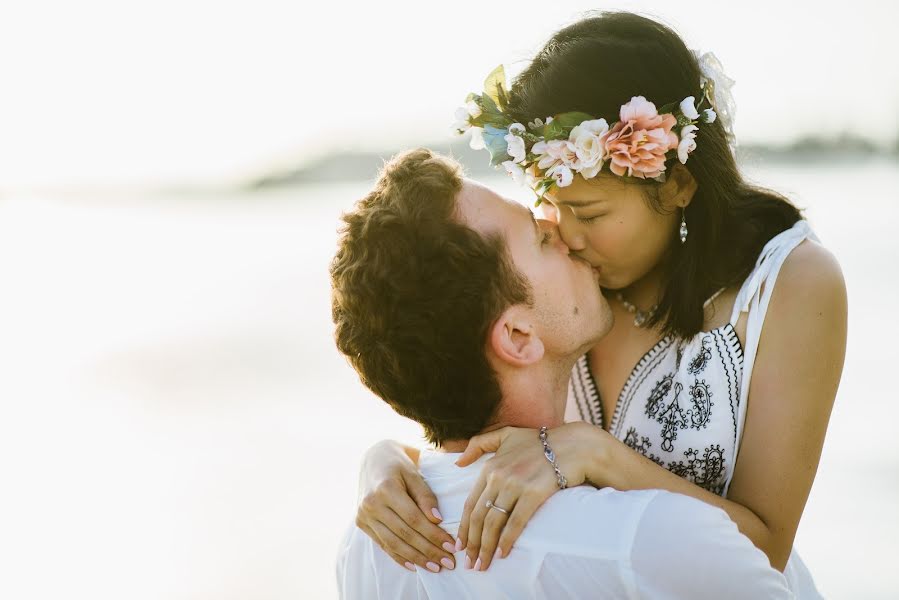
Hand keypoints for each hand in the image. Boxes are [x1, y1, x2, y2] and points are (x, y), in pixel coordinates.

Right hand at [356, 440, 456, 571]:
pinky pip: (382, 544)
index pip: (413, 518)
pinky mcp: (361, 522)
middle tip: (448, 562)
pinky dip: (399, 557)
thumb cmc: (399, 465)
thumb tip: (437, 520)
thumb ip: (425, 496)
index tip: (451, 546)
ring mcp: (364, 515)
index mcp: (386, 488)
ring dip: (416, 558)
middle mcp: (371, 504)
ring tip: (435, 567)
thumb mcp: (414, 473)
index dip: (433, 535)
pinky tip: (415, 566)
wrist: (373, 459)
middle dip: (428, 551)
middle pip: (404, 534)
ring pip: (393, 543)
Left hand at [455, 422, 605, 570]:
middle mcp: (498, 477)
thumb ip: (479, 444)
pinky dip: (506, 541)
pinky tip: (502, 554)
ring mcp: (515, 486)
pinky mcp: (533, 494)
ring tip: (482, 565)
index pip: (470, 503)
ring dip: (485, 548)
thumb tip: (458, 463)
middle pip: (478, 517)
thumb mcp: (505, 435)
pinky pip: (515, 523)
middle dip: (472, 544)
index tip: (459, 545)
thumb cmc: (540, 442)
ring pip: (493, 523)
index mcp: (489, 467)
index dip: (463, 528)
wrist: (572, 446)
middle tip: (469, 563)